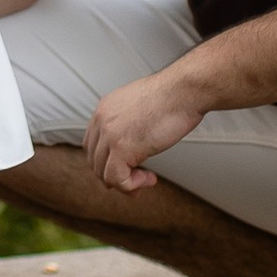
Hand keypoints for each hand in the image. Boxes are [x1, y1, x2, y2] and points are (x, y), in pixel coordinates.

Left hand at [85, 65, 196, 193]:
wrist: (184, 90)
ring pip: (103, 174)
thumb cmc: (173, 96)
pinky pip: (117, 179)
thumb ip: (129, 122)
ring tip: (146, 178)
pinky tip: (150, 178)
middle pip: (95, 161)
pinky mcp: (121, 148)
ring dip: (125, 182)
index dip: (106, 161)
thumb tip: (133, 143)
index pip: (92, 144)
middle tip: (137, 179)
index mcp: (105, 109)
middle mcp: (102, 120)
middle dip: (115, 176)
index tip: (127, 167)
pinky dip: (131, 186)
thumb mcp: (140, 106)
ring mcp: (109, 134)